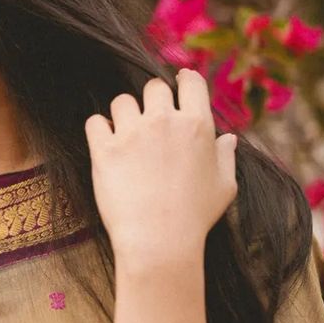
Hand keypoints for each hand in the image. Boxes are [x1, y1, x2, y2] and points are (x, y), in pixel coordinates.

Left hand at [84, 69, 237, 263]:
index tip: (177, 85)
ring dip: (124, 115)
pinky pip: (95, 122)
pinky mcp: (104, 150)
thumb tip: (228, 138)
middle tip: (150, 122)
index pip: (191, 82)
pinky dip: (99, 130)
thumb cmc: (195, 218)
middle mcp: (165, 122)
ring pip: (121, 101)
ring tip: (126, 137)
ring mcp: (132, 134)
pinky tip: (106, 146)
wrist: (159, 242)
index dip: (183, 80)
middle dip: (152, 100)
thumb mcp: (224, 187)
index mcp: (198, 125)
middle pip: (153, 87)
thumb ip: (226, 157)